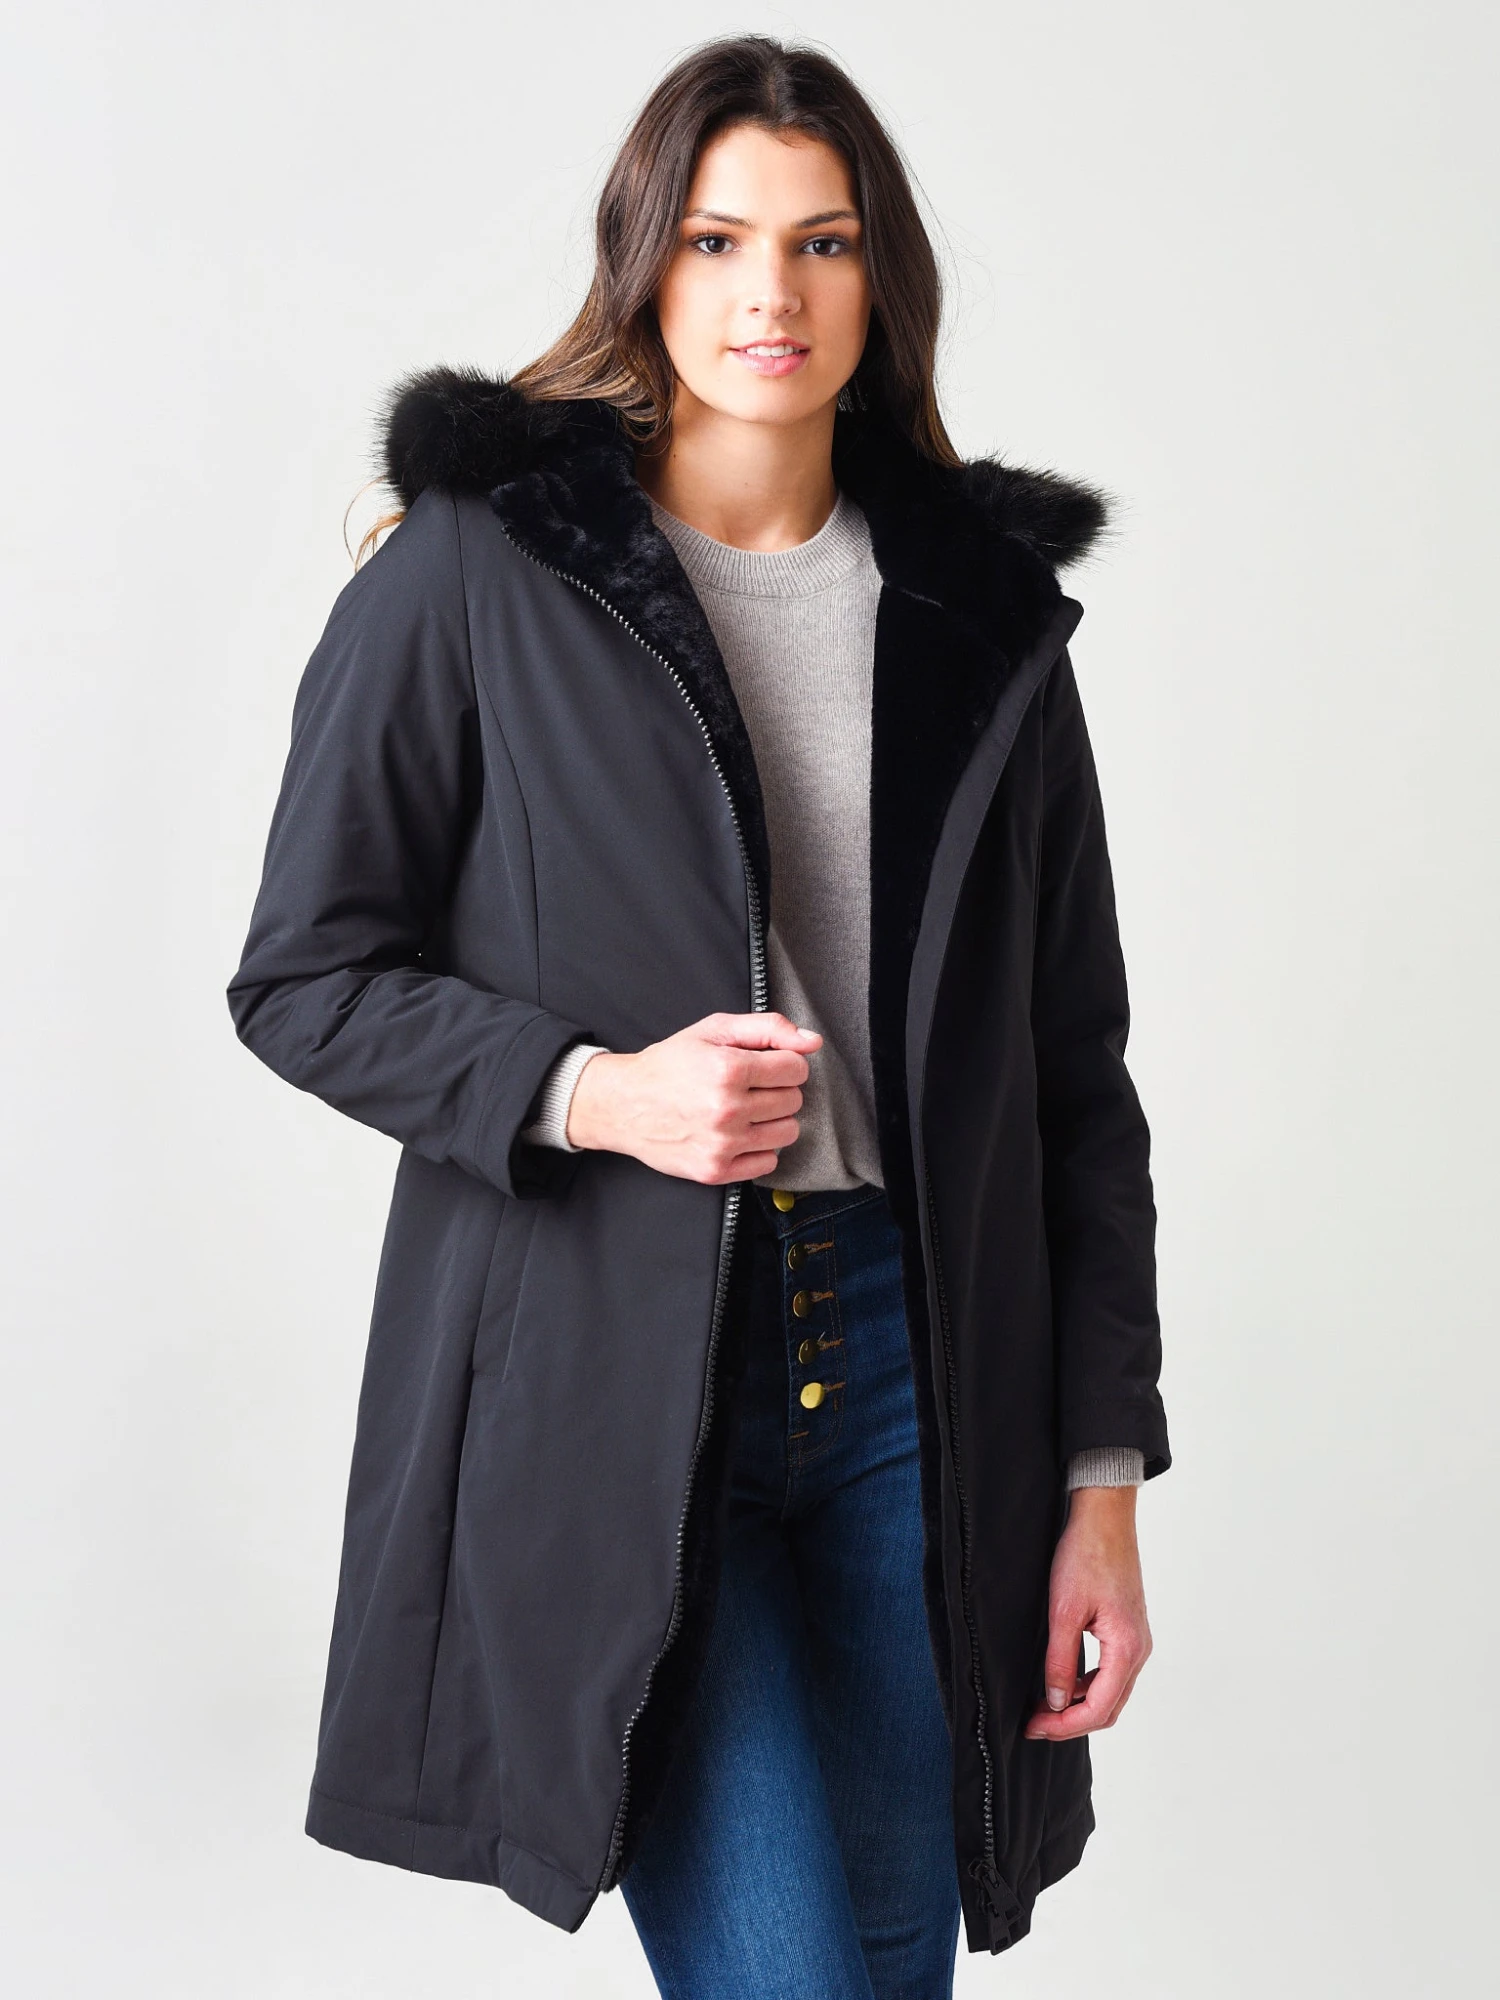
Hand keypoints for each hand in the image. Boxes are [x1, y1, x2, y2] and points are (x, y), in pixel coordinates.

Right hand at [565, 1012, 821, 1183]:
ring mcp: (722, 1144)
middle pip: (793, 1101)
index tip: (765, 1065)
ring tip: (745, 1110)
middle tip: (748, 1087)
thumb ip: (768, 1028)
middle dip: (777, 1090)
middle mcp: (727, 1109)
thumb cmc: (670, 1065)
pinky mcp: (716, 1171)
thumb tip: (812, 1042)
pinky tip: (737, 1133)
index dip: (784, 1063)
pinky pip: (768, 1162)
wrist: (624, 1105)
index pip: (796, 1069)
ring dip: (772, 1120)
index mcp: (728, 1069)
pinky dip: (758, 1148)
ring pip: (787, 1133)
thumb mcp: (714, 1030)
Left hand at [1023, 1485, 1151, 1740]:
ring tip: (1043, 1707)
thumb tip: (1054, 1701)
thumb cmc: (1086, 1555)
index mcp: (1127, 1649)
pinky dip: (1087, 1685)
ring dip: (1079, 1705)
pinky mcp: (1127, 1630)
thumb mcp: (1064, 1611)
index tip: (1034, 1727)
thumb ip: (1059, 1661)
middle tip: (1034, 1724)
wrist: (1105, 1517)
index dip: (1064, 1726)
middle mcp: (1138, 1650)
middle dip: (1071, 1722)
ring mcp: (1135, 1640)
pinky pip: (1110, 1672)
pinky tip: (1062, 1681)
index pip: (1098, 1709)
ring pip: (1110, 1692)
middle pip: (1108, 1708)